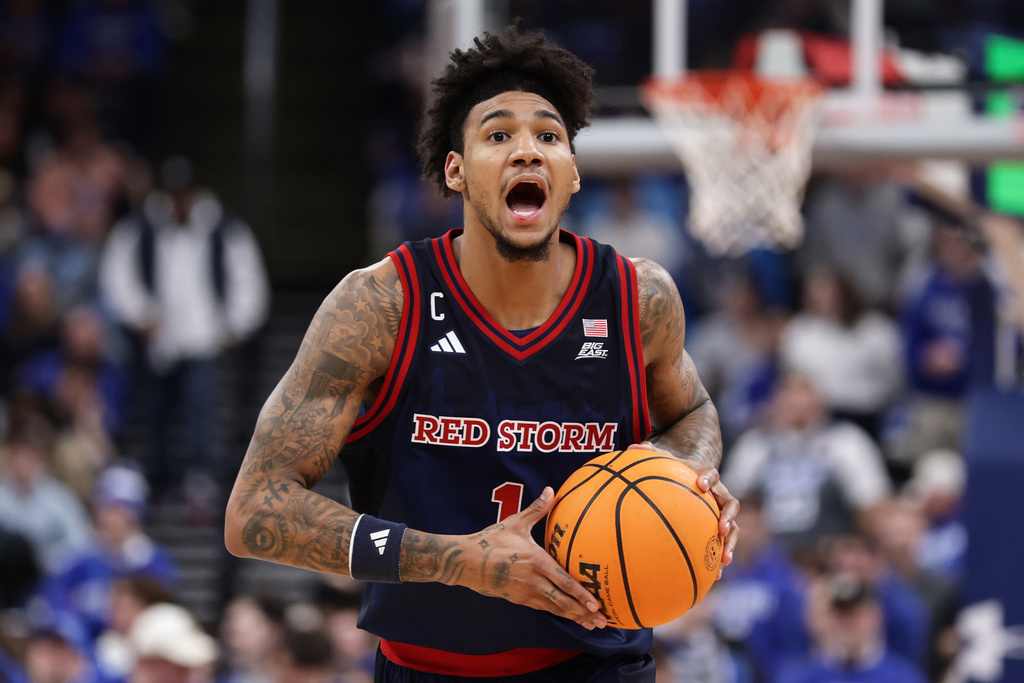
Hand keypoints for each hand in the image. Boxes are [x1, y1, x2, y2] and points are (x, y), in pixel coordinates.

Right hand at [454, 487, 607, 629]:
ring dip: (574, 617)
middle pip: (563, 601)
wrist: (466, 561)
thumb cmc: (492, 540)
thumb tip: (552, 490)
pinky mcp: (518, 600)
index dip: (581, 594)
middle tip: (602, 621)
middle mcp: (533, 581)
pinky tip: (569, 617)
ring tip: (591, 625)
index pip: (563, 581)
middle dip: (584, 612)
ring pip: (554, 609)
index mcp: (536, 561)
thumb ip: (537, 509)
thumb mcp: (516, 523)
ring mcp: (525, 593)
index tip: (597, 604)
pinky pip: (543, 608)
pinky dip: (558, 614)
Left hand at [633, 442, 739, 579]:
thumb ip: (651, 453)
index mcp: (707, 477)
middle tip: (722, 528)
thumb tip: (633, 446)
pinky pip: (723, 545)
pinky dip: (719, 559)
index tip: (701, 485)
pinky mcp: (718, 530)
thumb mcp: (664, 460)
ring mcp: (722, 514)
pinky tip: (714, 577)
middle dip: (728, 517)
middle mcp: (719, 495)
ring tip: (725, 560)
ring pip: (733, 528)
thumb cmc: (676, 470)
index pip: (711, 474)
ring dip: (731, 543)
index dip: (708, 479)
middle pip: (731, 504)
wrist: (694, 480)